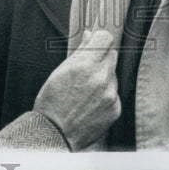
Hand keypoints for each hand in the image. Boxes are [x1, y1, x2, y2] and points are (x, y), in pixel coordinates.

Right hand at [33, 28, 120, 149]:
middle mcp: (101, 78)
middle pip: (112, 55)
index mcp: (85, 65)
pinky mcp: (116, 109)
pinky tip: (91, 104)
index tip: (96, 44)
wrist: (54, 135)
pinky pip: (115, 94)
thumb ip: (79, 51)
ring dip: (104, 78)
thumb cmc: (52, 101)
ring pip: (113, 75)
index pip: (105, 38)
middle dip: (101, 59)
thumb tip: (90, 34)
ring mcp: (110, 94)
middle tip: (87, 70)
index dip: (100, 39)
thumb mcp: (60, 71)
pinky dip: (106, 96)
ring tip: (86, 92)